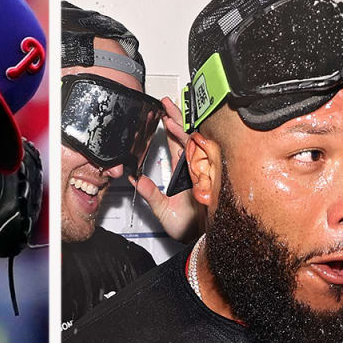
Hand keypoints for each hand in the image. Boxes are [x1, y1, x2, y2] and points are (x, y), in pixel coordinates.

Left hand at [130, 97, 202, 239]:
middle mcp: (194, 168)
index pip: (176, 143)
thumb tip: (134, 179)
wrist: (200, 240)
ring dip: (182, 126)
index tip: (161, 113)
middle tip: (166, 103)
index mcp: (183, 172)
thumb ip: (150, 193)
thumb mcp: (162, 209)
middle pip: (186, 137)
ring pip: (194, 142)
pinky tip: (180, 131)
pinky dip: (192, 141)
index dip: (170, 127)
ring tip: (169, 114)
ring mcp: (202, 170)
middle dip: (176, 118)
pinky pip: (201, 154)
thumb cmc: (186, 228)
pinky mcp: (208, 175)